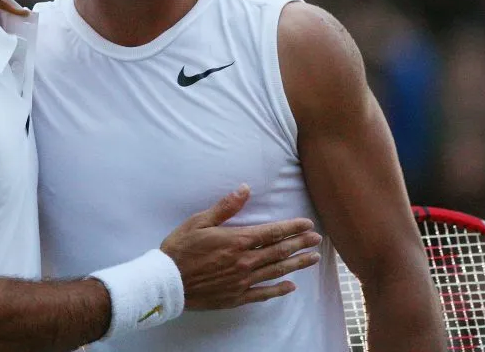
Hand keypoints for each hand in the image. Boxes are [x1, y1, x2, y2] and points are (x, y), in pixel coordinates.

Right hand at [160, 185, 321, 309]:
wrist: (167, 282)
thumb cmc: (180, 248)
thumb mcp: (199, 221)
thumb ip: (225, 207)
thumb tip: (245, 189)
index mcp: (237, 240)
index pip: (273, 232)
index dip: (292, 228)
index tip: (307, 224)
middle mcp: (245, 261)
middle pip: (279, 251)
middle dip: (300, 244)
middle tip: (317, 240)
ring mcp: (243, 281)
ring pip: (276, 271)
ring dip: (296, 264)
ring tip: (312, 259)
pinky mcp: (237, 296)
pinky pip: (263, 293)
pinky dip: (279, 290)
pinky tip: (290, 287)